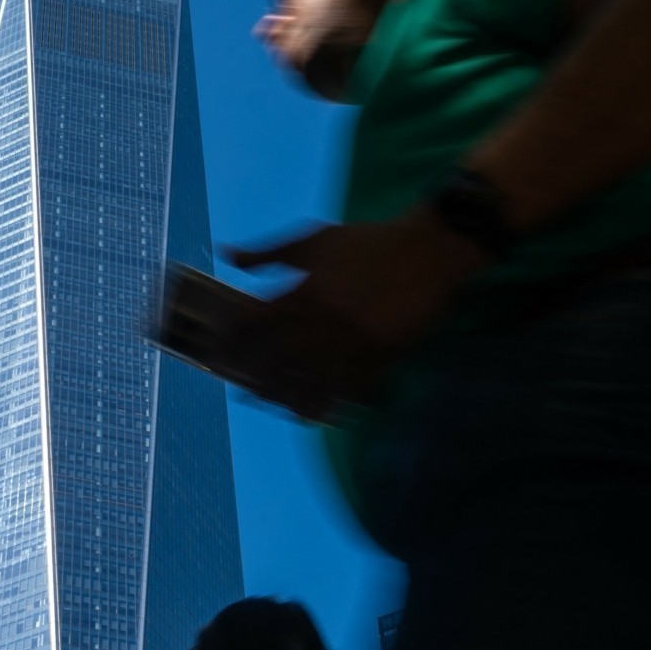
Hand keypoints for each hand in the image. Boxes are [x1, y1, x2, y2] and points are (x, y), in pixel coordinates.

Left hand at [222, 212, 489, 418]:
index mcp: (303, 293)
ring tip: (274, 404)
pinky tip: (314, 410)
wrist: (428, 251)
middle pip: (275, 364)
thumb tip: (229, 255)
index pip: (253, 326)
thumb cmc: (367, 243)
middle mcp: (322, 325)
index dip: (232, 342)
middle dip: (254, 378)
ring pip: (308, 386)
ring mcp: (351, 347)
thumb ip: (269, 253)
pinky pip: (346, 393)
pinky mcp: (379, 361)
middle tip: (243, 388)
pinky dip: (327, 404)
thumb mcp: (315, 239)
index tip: (221, 350)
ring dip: (286, 399)